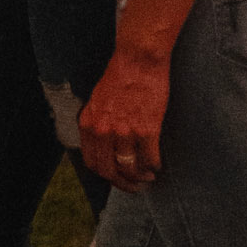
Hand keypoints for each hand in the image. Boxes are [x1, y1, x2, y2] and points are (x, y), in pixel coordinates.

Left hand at [79, 51, 169, 190]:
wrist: (138, 59)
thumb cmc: (120, 76)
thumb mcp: (97, 101)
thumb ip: (97, 123)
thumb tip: (103, 146)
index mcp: (89, 123)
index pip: (92, 162)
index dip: (105, 175)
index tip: (116, 178)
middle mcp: (103, 131)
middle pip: (109, 171)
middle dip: (122, 184)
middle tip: (134, 186)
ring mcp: (125, 131)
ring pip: (130, 168)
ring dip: (140, 178)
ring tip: (147, 177)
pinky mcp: (147, 129)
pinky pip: (150, 158)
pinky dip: (154, 166)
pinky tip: (157, 165)